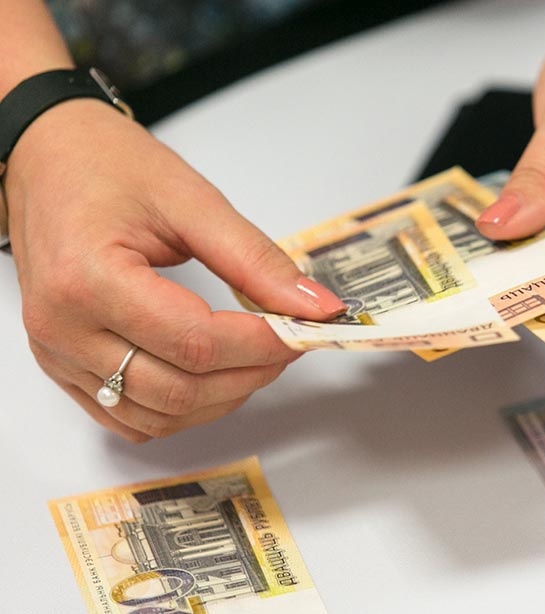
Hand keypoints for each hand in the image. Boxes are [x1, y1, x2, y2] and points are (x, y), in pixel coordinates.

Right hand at [3, 99, 345, 441]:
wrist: (49, 159)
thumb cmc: (107, 168)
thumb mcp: (193, 201)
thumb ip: (256, 261)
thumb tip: (315, 306)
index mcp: (88, 280)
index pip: (195, 343)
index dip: (261, 344)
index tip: (302, 328)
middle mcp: (63, 328)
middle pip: (179, 389)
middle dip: (250, 374)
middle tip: (288, 342)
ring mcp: (57, 354)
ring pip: (157, 416)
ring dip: (220, 398)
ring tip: (256, 357)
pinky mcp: (62, 367)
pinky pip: (127, 416)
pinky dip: (181, 408)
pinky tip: (211, 375)